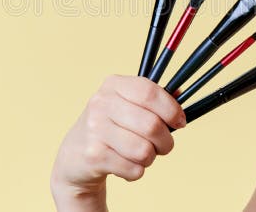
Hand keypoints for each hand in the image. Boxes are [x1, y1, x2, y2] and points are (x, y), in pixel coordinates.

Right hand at [50, 75, 186, 209]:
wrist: (74, 157)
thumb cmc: (111, 129)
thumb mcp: (126, 106)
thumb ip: (152, 103)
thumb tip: (181, 106)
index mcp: (113, 85)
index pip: (150, 92)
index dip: (171, 110)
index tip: (180, 122)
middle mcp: (101, 103)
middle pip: (152, 125)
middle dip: (166, 142)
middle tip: (163, 146)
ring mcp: (95, 129)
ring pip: (144, 151)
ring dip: (149, 159)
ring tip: (140, 156)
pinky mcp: (93, 155)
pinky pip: (134, 169)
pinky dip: (136, 172)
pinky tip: (123, 165)